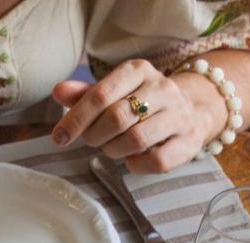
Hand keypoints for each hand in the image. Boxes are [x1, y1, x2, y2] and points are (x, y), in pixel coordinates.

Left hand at [51, 59, 220, 173]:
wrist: (191, 109)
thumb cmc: (141, 102)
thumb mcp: (114, 91)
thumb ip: (85, 94)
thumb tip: (58, 92)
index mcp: (138, 70)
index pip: (100, 95)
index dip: (76, 118)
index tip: (59, 137)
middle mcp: (162, 88)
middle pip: (117, 118)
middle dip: (95, 135)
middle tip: (91, 141)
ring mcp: (179, 115)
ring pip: (137, 140)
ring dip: (114, 150)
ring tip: (111, 148)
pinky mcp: (189, 141)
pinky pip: (157, 161)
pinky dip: (136, 165)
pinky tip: (131, 160)